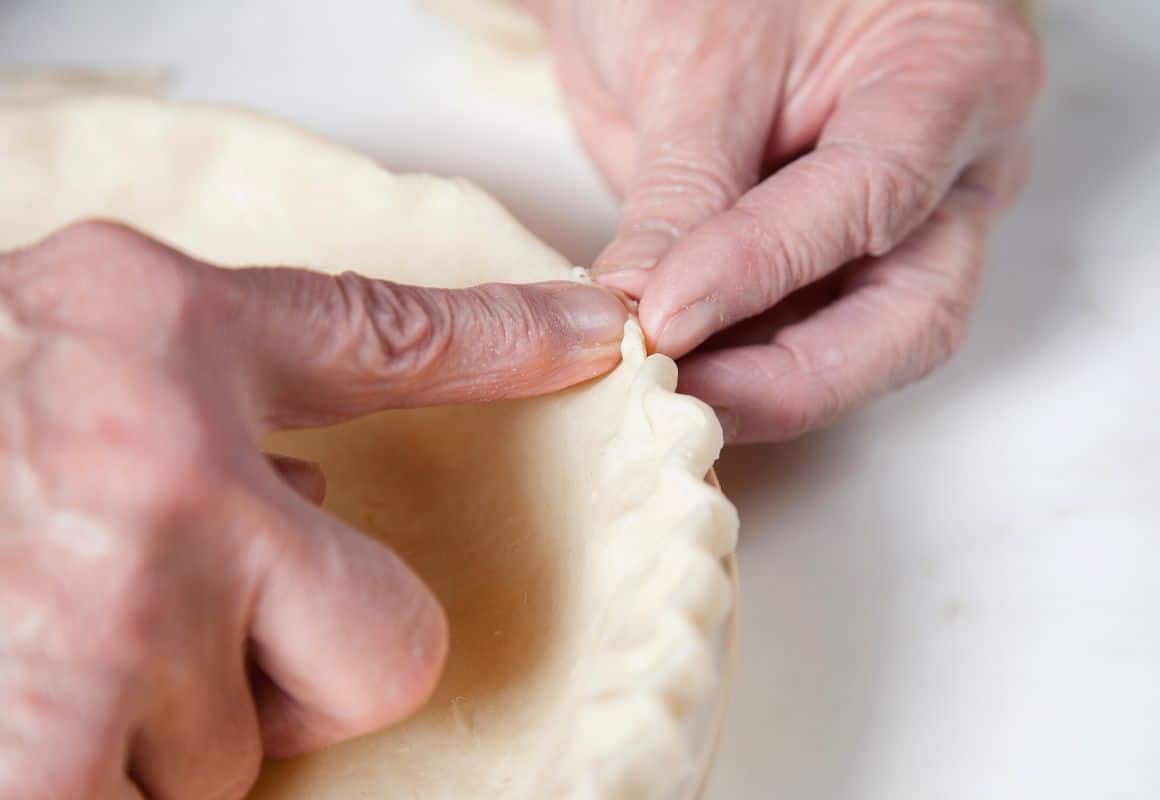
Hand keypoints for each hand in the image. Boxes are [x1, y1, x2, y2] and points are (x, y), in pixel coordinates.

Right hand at [0, 221, 626, 798]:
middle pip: (386, 649)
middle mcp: (168, 470)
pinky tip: (32, 711)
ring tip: (58, 652)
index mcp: (164, 336)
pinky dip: (105, 785)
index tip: (597, 340)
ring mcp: (115, 619)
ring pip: (245, 750)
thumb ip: (220, 381)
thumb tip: (322, 486)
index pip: (395, 337)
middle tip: (186, 632)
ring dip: (172, 727)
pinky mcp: (42, 756)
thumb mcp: (72, 333)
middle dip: (305, 668)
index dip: (510, 345)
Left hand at [539, 0, 1041, 440]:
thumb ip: (682, 189)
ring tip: (666, 396)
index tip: (663, 315)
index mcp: (951, 74)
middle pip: (911, 315)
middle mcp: (954, 166)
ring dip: (762, 385)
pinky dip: (743, 367)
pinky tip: (679, 378)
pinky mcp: (843, 266)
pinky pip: (806, 339)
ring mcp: (905, 226)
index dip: (764, 267)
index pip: (874, 195)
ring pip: (864, 348)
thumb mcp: (695, 59)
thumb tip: (643, 311)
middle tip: (684, 398)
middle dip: (795, 377)